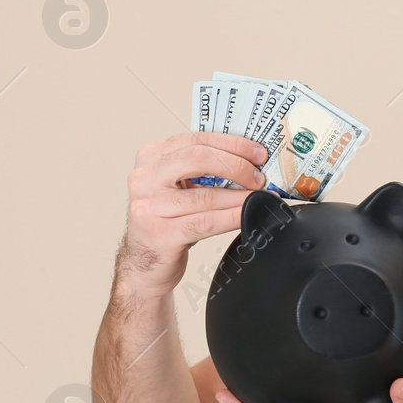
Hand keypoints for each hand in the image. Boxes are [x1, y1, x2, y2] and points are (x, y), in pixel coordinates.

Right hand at [118, 131, 269, 297]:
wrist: (144, 263)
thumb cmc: (164, 222)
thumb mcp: (176, 188)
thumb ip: (201, 171)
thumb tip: (246, 162)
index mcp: (151, 158)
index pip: (196, 139)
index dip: (232, 144)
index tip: (256, 152)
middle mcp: (145, 178)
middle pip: (199, 158)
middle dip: (237, 165)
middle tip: (258, 176)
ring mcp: (150, 207)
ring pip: (206, 195)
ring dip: (240, 195)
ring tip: (259, 196)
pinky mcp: (162, 234)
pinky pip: (206, 222)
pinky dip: (231, 217)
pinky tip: (246, 215)